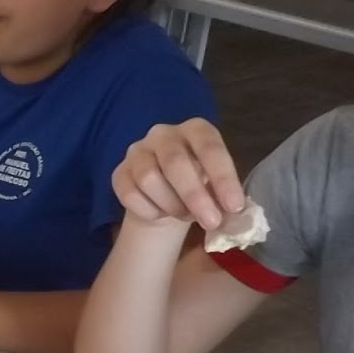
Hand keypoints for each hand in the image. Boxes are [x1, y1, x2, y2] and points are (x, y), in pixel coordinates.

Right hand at [112, 118, 246, 230]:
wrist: (165, 195)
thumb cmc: (199, 185)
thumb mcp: (217, 187)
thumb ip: (223, 197)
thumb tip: (232, 217)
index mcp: (195, 130)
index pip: (209, 147)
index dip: (223, 177)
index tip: (234, 207)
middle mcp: (163, 134)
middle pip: (174, 162)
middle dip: (194, 196)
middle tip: (211, 222)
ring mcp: (137, 152)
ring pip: (148, 179)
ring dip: (171, 205)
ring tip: (185, 215)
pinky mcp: (119, 173)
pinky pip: (129, 194)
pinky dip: (149, 211)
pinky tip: (160, 214)